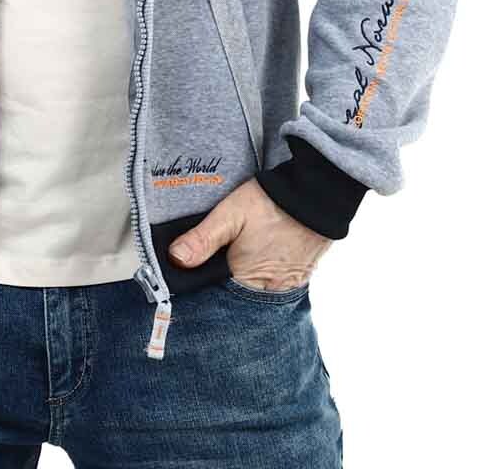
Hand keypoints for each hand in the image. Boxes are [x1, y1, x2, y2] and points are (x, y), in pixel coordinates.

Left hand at [167, 178, 330, 290]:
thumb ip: (202, 239)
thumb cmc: (272, 203)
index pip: (218, 298)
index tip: (197, 273)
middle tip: (219, 261)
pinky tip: (258, 258)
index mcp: (250, 281)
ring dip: (244, 280)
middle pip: (239, 298)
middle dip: (225, 285)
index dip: (206, 287)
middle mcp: (271, 291)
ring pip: (257, 292)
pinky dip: (263, 275)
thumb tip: (175, 259)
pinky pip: (275, 284)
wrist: (316, 192)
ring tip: (238, 258)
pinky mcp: (300, 275)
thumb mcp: (230, 215)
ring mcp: (289, 286)